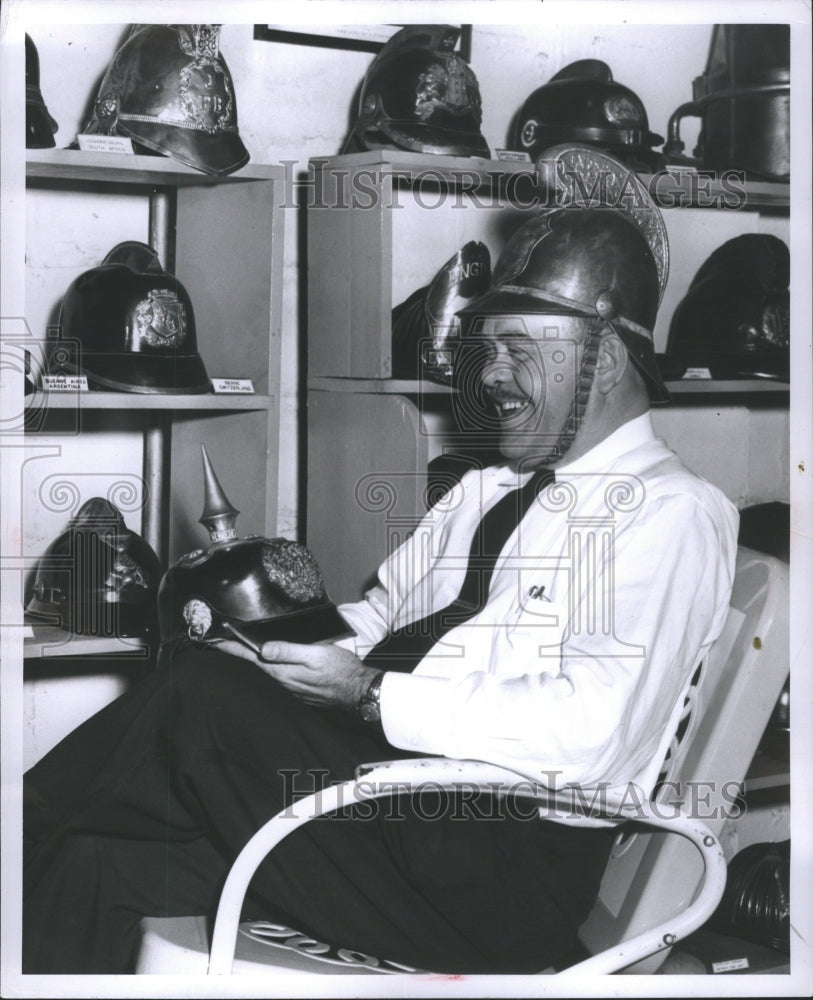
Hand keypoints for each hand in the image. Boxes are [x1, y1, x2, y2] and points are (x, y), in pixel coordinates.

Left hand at [218, 637, 380, 710]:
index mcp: (284, 671)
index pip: (251, 658)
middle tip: (222, 641)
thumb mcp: (316, 654)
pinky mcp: (299, 691)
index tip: (216, 640)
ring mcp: (291, 688)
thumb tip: (262, 648)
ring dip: (253, 660)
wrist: (358, 692)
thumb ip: (288, 650)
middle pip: (256, 665)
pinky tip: (270, 662)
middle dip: (238, 652)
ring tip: (241, 649)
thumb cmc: (341, 671)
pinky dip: (270, 667)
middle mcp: (283, 682)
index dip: (233, 648)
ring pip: (267, 671)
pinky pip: (279, 677)